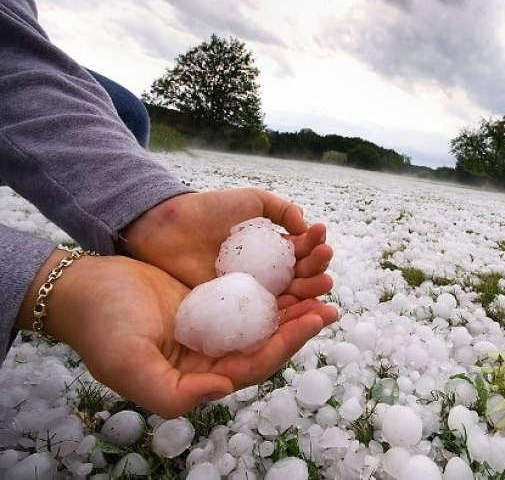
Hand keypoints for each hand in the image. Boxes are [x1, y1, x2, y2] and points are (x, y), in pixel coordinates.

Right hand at [17, 251, 338, 417]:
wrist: (83, 288)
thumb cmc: (100, 326)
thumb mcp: (127, 363)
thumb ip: (172, 391)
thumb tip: (224, 389)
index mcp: (200, 375)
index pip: (256, 364)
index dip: (287, 344)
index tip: (315, 318)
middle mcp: (213, 355)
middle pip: (269, 342)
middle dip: (301, 324)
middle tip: (329, 301)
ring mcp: (214, 326)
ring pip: (264, 319)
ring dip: (293, 303)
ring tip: (320, 281)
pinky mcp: (212, 301)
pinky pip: (250, 296)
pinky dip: (273, 284)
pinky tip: (291, 267)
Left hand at [119, 189, 332, 298]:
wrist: (169, 228)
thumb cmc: (209, 211)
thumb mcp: (251, 201)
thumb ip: (281, 209)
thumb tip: (306, 225)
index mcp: (272, 248)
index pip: (301, 251)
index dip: (314, 245)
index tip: (320, 236)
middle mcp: (266, 272)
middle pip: (301, 275)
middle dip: (317, 268)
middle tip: (324, 261)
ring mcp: (252, 292)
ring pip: (289, 296)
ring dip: (311, 290)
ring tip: (324, 283)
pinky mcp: (236, 308)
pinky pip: (265, 313)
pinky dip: (286, 312)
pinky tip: (299, 305)